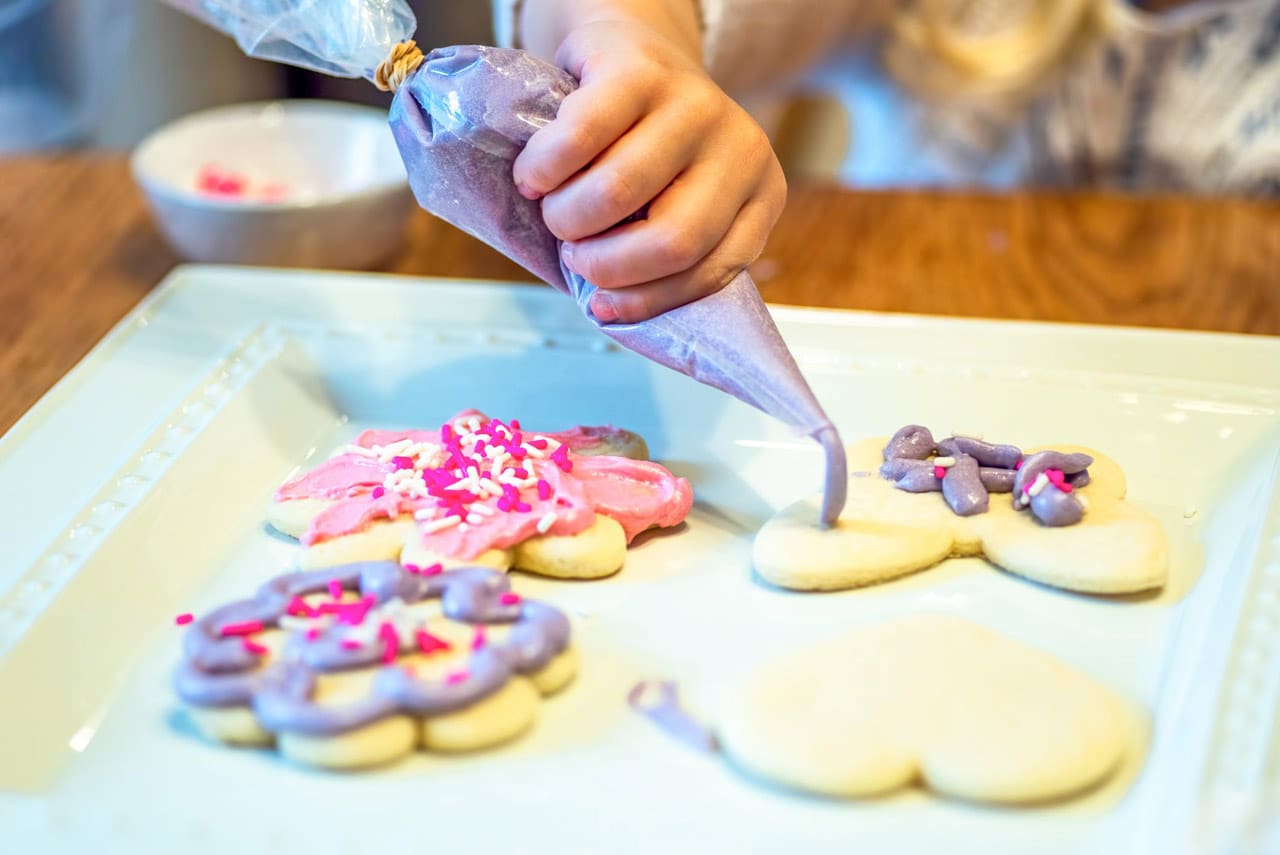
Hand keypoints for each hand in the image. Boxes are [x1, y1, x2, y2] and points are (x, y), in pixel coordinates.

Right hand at [512, 17, 785, 322]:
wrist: (626, 52)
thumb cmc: (643, 148)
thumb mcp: (675, 203)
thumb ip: (664, 253)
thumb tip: (611, 310)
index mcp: (761, 194)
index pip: (711, 270)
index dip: (647, 299)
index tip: (601, 307)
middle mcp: (741, 147)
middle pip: (672, 240)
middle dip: (606, 263)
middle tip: (574, 254)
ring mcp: (695, 103)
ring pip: (620, 191)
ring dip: (568, 217)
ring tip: (554, 211)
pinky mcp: (640, 71)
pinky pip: (580, 139)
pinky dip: (543, 170)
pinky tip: (533, 178)